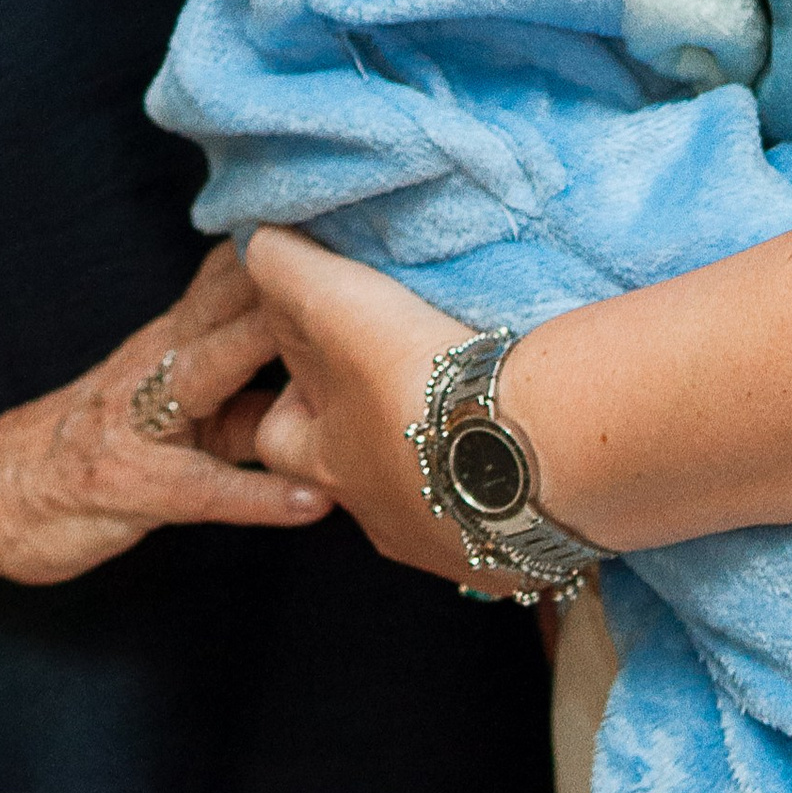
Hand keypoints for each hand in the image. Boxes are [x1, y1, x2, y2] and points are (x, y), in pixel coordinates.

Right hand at [0, 242, 331, 585]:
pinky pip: (205, 490)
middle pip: (226, 302)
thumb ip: (228, 372)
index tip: (352, 211)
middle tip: (360, 246)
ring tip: (340, 347)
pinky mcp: (134, 488)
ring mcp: (140, 424)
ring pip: (209, 373)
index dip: (287, 243)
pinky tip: (312, 503)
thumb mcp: (159, 393)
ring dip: (266, 353)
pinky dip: (259, 498)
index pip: (229, 273)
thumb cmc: (93, 443)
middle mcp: (155, 364)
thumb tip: (307, 345)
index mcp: (169, 339)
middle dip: (289, 275)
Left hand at [246, 227, 502, 586]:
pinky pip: (496, 522)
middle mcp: (381, 516)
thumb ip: (288, 268)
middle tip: (412, 375)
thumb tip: (258, 238)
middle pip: (359, 473)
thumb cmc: (419, 380)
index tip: (330, 353)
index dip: (292, 392)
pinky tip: (528, 445)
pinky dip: (504, 485)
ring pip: (430, 501)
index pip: (276, 435)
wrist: (533, 451)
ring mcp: (446, 543)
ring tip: (476, 402)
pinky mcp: (508, 554)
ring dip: (443, 457)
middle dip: (376, 429)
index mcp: (331, 463)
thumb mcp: (338, 304)